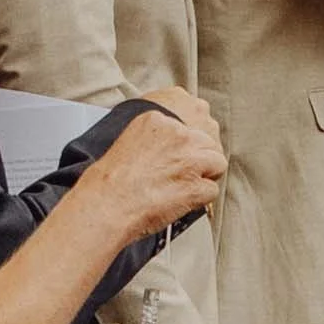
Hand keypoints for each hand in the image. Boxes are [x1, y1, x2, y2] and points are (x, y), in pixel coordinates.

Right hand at [88, 103, 224, 235]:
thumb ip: (155, 141)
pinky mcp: (197, 184)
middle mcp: (178, 134)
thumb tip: (170, 152)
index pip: (188, 128)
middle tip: (179, 176)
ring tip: (181, 188)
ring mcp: (190, 158)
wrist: (106, 203)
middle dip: (199, 160)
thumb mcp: (129, 142)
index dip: (184, 148)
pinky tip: (180, 201)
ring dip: (205, 177)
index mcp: (157, 120)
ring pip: (217, 163)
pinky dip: (201, 199)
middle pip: (207, 143)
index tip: (173, 160)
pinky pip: (213, 190)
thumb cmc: (110, 181)